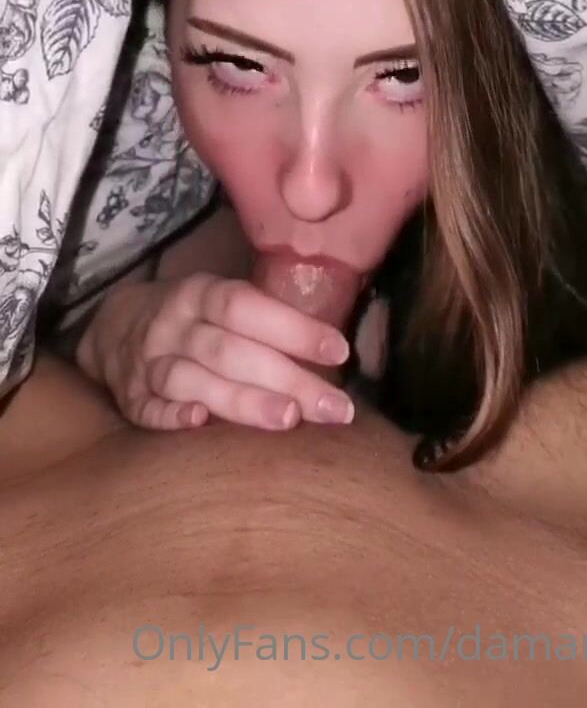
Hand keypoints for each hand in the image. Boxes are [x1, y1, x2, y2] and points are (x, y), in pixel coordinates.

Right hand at [77, 269, 353, 431]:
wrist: (113, 328)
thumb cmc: (191, 319)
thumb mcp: (217, 300)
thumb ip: (261, 320)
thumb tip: (334, 351)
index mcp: (199, 295)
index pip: (246, 307)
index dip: (292, 328)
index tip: (339, 352)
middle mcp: (172, 326)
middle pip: (229, 351)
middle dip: (285, 379)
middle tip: (333, 408)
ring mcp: (146, 363)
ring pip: (192, 381)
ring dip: (241, 401)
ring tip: (288, 420)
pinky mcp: (130, 397)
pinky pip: (147, 408)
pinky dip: (171, 416)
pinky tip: (199, 425)